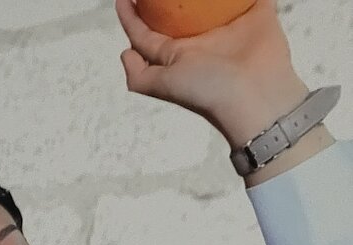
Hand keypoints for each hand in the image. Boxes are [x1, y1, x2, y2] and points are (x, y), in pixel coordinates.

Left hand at [116, 0, 307, 149]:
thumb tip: (125, 53)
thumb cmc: (207, 92)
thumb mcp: (164, 86)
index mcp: (178, 54)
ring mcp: (229, 25)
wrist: (255, 97)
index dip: (133, 14)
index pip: (147, 31)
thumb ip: (139, 77)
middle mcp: (201, 38)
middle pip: (177, 11)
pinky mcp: (257, 14)